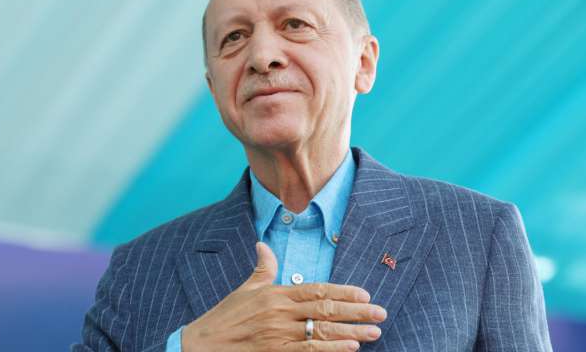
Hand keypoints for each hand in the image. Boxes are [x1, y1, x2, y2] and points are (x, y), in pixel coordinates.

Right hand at [182, 242, 386, 351]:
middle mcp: (280, 313)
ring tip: (374, 333)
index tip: (365, 295)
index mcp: (276, 294)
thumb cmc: (226, 317)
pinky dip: (331, 349)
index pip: (316, 290)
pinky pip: (309, 351)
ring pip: (322, 331)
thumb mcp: (245, 289)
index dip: (343, 292)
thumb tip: (262, 244)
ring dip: (351, 332)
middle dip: (356, 312)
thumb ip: (262, 268)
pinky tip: (349, 348)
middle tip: (381, 314)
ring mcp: (279, 335)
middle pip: (325, 310)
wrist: (204, 344)